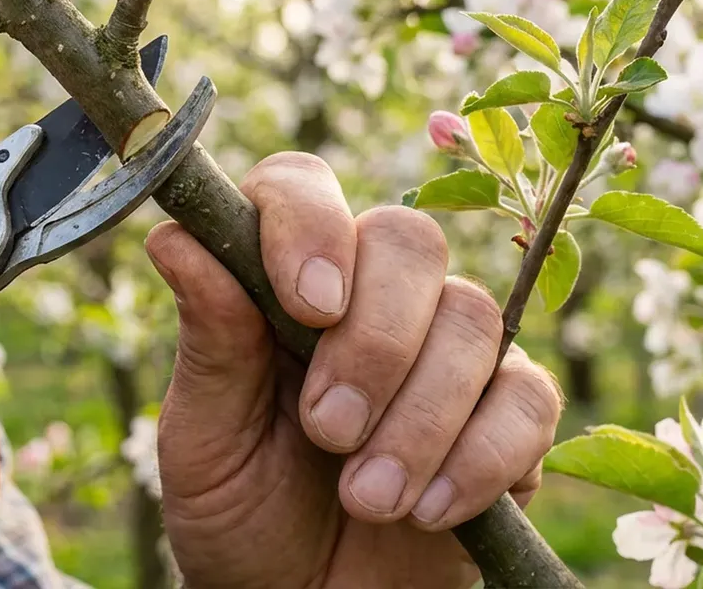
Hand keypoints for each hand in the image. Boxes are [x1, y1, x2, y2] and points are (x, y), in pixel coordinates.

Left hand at [145, 153, 562, 588]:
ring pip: (471, 319)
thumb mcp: (204, 441)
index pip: (301, 188)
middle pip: (408, 240)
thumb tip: (174, 238)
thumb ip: (209, 344)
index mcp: (281, 281)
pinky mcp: (506, 416)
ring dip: (419, 417)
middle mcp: (370, 296)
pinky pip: (528, 397)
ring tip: (366, 501)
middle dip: (374, 341)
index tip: (308, 307)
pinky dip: (481, 456)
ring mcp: (446, 351)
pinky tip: (427, 511)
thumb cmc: (239, 514)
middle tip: (328, 431)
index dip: (312, 226)